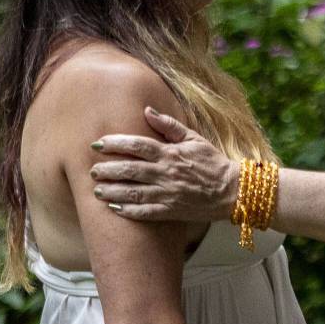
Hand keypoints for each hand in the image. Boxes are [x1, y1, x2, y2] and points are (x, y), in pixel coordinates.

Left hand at [90, 107, 238, 222]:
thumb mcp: (194, 138)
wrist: (232, 190)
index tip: (97, 144)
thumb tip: (147, 111)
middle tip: (93, 171)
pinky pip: (145, 212)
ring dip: (112, 192)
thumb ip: (169, 125)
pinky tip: (115, 209)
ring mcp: (167, 194)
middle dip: (107, 170)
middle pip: (129, 170)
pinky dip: (128, 211)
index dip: (114, 144)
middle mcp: (165, 173)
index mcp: (170, 153)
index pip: (136, 145)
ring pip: (132, 192)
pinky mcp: (171, 211)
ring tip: (97, 190)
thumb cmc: (212, 162)